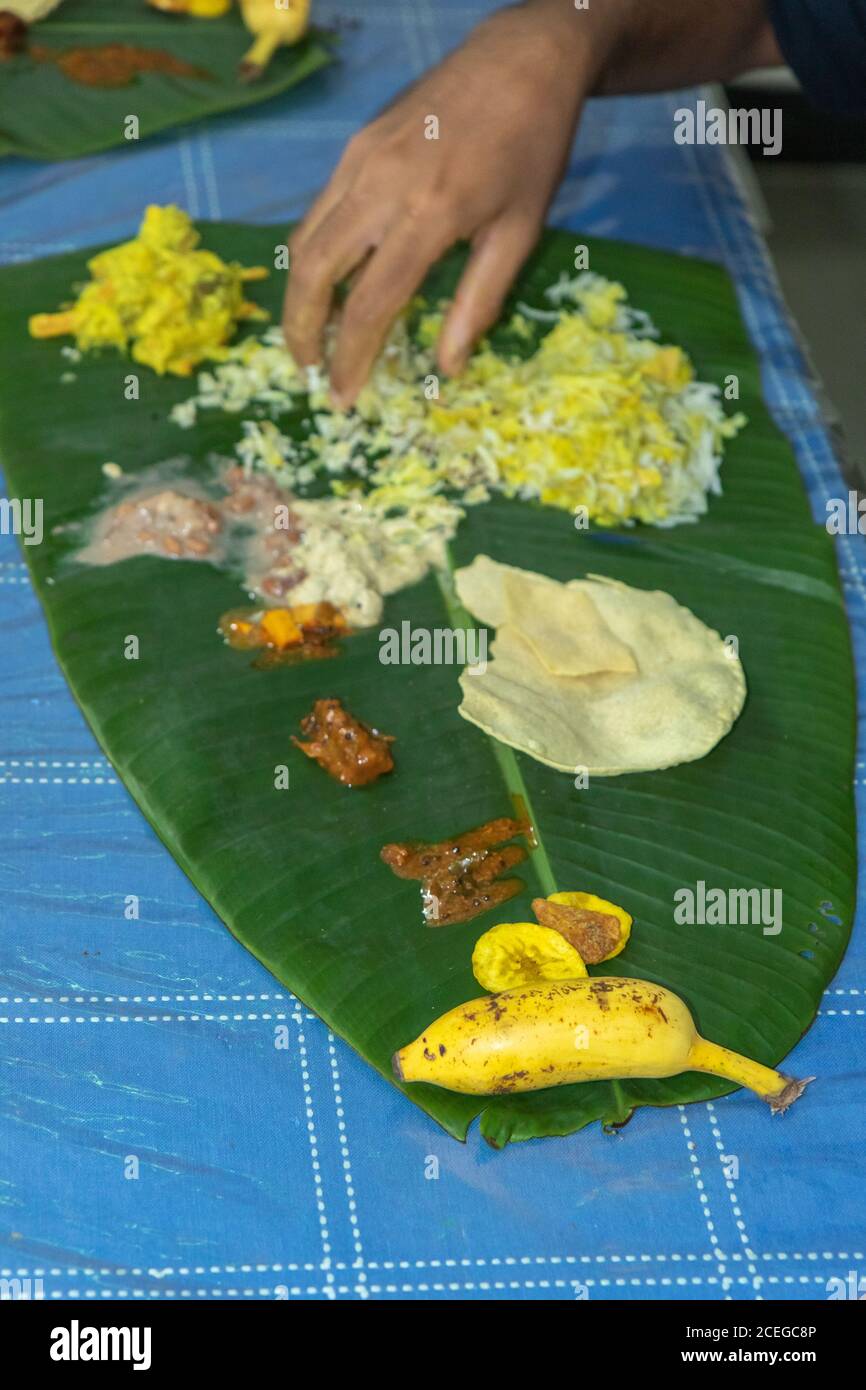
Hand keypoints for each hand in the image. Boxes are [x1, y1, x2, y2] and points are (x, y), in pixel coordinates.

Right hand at [282, 3, 601, 406]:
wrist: (522, 58)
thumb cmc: (532, 149)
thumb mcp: (520, 232)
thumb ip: (479, 302)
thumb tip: (447, 367)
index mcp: (429, 215)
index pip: (370, 304)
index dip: (351, 359)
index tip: (344, 397)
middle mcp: (381, 186)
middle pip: (314, 272)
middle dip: (302, 331)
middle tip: (309, 371)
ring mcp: (360, 160)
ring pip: (304, 240)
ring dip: (299, 296)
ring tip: (311, 335)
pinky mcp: (355, 145)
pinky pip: (318, 210)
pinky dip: (313, 254)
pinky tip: (329, 281)